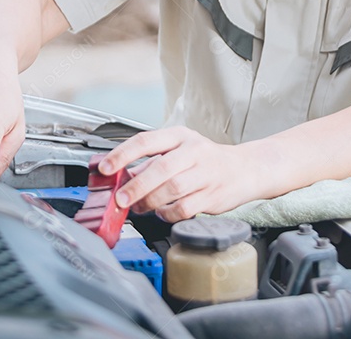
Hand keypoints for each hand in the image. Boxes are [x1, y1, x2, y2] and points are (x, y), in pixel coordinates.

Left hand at [99, 127, 258, 221]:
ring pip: (171, 190)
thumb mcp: (179, 151)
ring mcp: (205, 173)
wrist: (245, 169)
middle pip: (159, 169)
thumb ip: (150, 163)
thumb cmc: (206, 160)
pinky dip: (167, 214)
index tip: (105, 168)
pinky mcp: (212, 195)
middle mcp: (193, 151)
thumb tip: (120, 177)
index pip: (145, 141)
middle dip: (135, 186)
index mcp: (180, 136)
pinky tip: (162, 212)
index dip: (122, 155)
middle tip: (120, 198)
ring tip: (139, 207)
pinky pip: (183, 208)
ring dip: (150, 202)